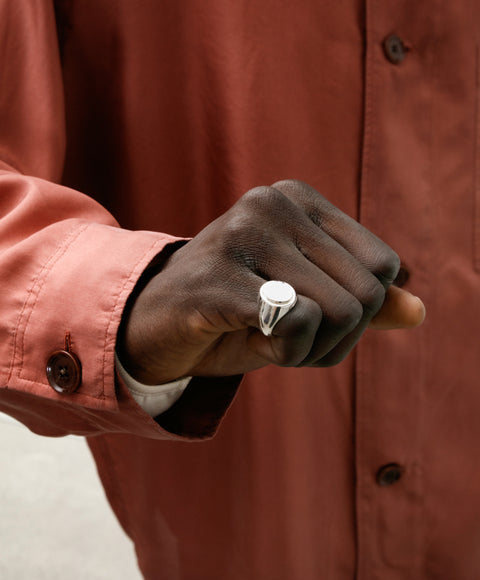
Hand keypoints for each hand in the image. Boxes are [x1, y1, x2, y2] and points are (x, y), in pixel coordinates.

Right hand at [117, 180, 424, 383]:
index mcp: (299, 200)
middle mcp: (273, 204)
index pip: (383, 267)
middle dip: (337, 339)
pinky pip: (297, 324)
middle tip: (285, 337)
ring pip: (339, 311)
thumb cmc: (234, 314)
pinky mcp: (218, 278)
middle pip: (367, 294)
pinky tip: (246, 339)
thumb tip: (420, 311)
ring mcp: (242, 234)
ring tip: (263, 336)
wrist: (152, 327)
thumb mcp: (306, 305)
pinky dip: (287, 352)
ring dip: (310, 351)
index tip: (311, 319)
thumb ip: (362, 304)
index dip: (360, 314)